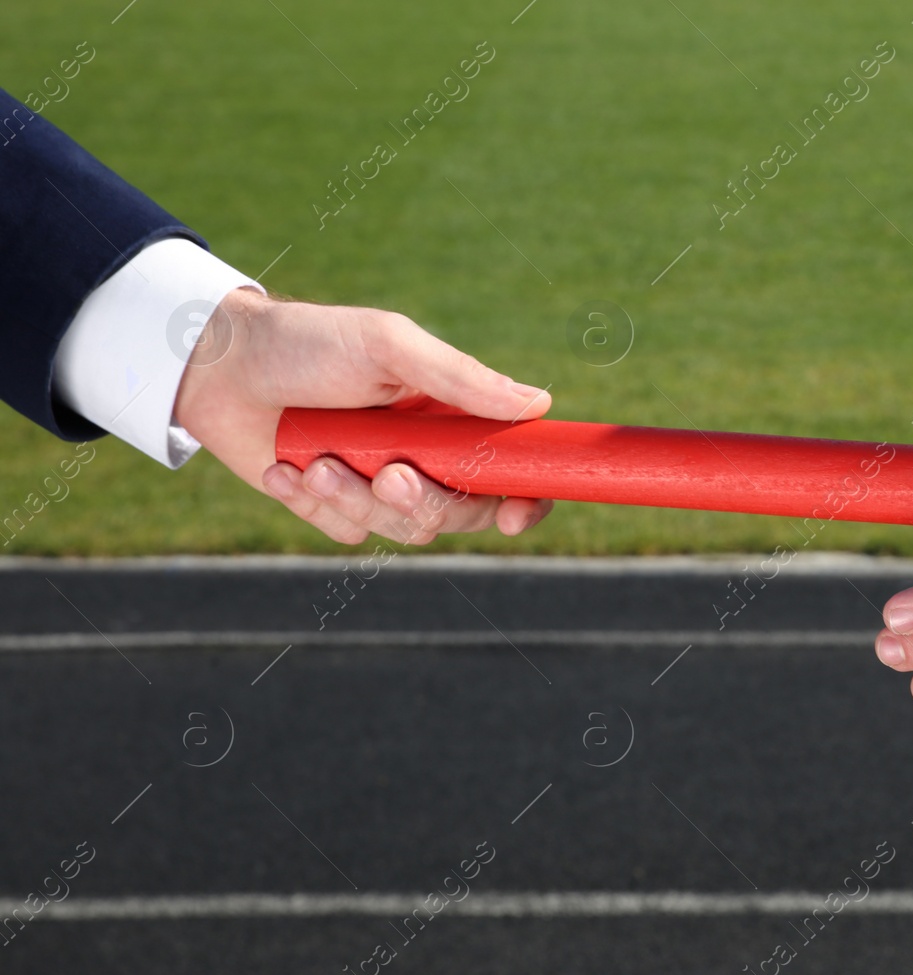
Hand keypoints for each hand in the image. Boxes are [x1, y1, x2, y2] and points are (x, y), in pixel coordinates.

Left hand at [174, 288, 553, 544]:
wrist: (216, 365)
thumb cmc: (308, 342)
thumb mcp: (388, 346)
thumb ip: (461, 379)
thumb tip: (536, 404)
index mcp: (450, 415)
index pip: (507, 468)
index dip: (521, 498)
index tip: (511, 513)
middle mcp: (425, 453)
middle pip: (461, 512)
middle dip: (425, 501)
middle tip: (390, 474)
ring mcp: (379, 483)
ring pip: (405, 530)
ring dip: (359, 500)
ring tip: (315, 462)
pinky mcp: (334, 505)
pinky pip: (349, 532)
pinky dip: (317, 505)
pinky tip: (285, 468)